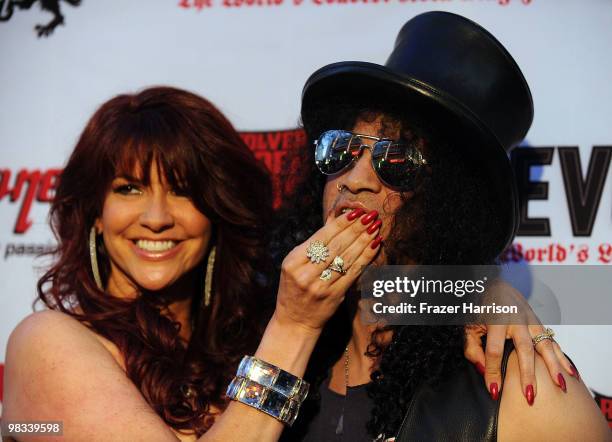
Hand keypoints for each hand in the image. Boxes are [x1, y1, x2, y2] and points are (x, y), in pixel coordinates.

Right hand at [274, 208, 382, 333]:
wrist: (294, 321)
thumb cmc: (296, 287)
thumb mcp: (296, 264)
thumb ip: (314, 245)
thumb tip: (339, 220)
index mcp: (293, 261)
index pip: (321, 237)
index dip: (340, 224)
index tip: (355, 213)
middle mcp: (305, 273)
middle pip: (336, 246)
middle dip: (356, 228)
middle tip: (370, 215)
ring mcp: (320, 286)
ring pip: (347, 258)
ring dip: (364, 240)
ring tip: (375, 226)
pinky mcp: (333, 296)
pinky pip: (353, 272)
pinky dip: (365, 257)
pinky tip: (374, 245)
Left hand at [464, 283, 578, 404]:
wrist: (497, 284)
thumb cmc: (481, 308)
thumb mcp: (469, 325)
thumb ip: (472, 348)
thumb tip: (483, 370)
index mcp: (495, 319)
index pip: (494, 350)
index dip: (493, 372)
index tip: (494, 391)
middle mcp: (516, 319)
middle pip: (524, 349)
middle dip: (527, 374)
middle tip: (530, 395)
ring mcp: (531, 320)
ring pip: (545, 345)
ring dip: (553, 366)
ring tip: (560, 385)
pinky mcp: (539, 323)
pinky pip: (553, 341)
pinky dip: (562, 358)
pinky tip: (570, 372)